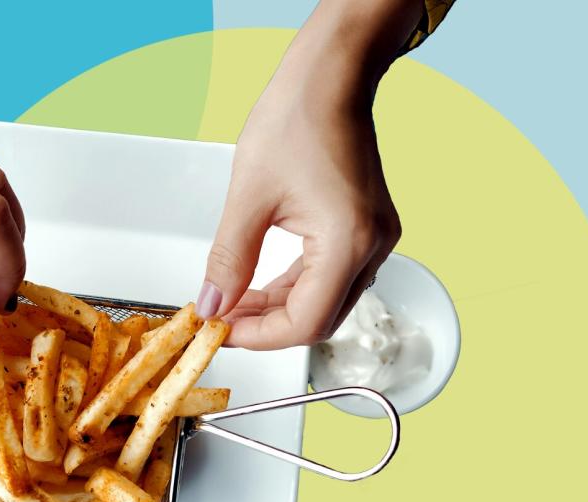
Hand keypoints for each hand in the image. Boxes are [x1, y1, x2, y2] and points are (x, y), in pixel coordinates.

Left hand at [197, 0, 422, 348]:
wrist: (331, 77)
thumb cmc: (298, 118)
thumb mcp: (248, 198)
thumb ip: (229, 260)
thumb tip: (213, 305)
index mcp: (348, 241)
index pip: (306, 321)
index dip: (260, 336)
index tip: (223, 332)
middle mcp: (372, 246)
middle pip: (319, 317)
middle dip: (267, 325)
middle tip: (222, 320)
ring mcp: (374, 238)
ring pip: (324, 300)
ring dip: (278, 307)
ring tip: (232, 302)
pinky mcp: (366, 229)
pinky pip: (330, 276)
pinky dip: (293, 286)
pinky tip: (257, 284)